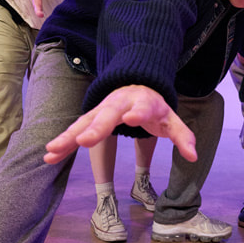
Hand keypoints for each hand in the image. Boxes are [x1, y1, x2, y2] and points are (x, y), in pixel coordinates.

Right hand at [44, 85, 196, 163]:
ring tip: (52, 150)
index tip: (132, 118)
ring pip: (84, 122)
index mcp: (143, 102)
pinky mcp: (90, 118)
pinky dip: (63, 141)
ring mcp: (102, 110)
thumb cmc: (154, 107)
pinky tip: (50, 155)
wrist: (136, 85)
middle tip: (86, 140)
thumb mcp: (172, 120)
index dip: (138, 112)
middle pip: (107, 114)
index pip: (142, 107)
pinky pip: (75, 130)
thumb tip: (193, 157)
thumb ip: (183, 137)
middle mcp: (119, 103)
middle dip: (96, 127)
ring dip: (68, 136)